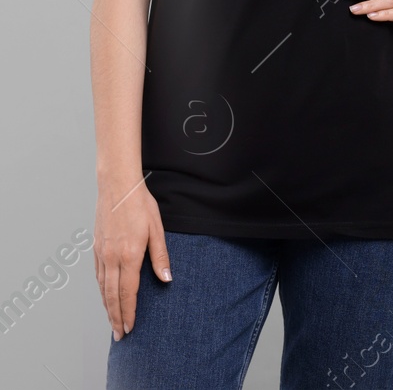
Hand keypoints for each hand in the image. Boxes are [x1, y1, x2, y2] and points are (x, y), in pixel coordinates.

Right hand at [94, 174, 169, 341]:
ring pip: (102, 288)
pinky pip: (98, 276)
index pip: (127, 291)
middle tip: (120, 335)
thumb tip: (167, 279)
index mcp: (129, 254)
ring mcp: (101, 253)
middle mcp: (111, 257)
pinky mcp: (96, 248)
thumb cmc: (140, 205)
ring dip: (107, 307)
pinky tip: (105, 297)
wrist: (117, 187)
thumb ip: (160, 256)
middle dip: (116, 317)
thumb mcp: (157, 229)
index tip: (130, 327)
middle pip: (112, 295)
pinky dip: (101, 291)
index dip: (129, 312)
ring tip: (113, 322)